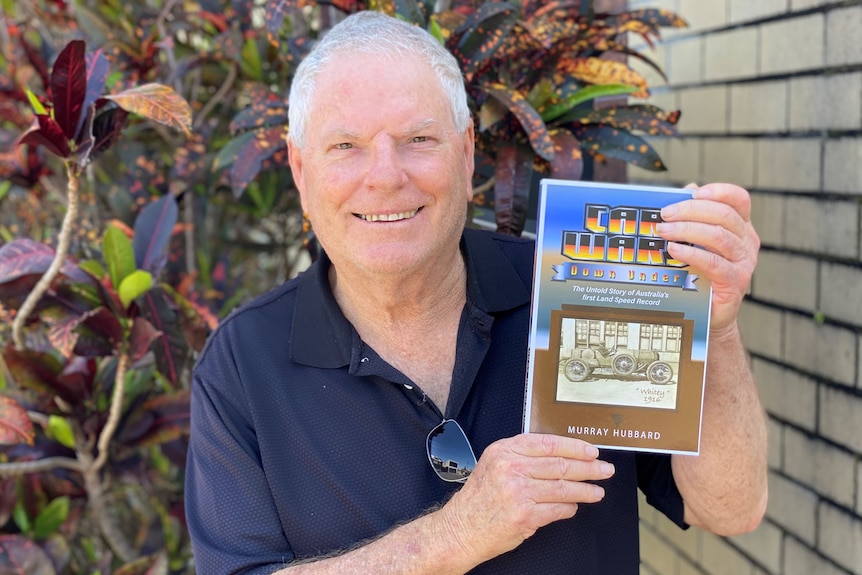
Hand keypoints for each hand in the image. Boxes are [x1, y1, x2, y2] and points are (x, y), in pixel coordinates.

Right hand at [435, 433, 613, 563]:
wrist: (461, 528)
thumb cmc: (479, 499)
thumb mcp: (494, 465)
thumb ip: (521, 456)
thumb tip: (560, 455)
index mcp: (504, 451)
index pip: (548, 443)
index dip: (574, 446)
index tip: (591, 451)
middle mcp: (510, 468)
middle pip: (560, 464)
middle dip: (588, 468)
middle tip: (604, 470)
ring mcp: (518, 492)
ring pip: (563, 487)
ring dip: (585, 490)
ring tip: (597, 491)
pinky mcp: (524, 516)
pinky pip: (557, 509)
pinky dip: (569, 509)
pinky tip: (574, 507)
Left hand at [658, 183, 759, 333]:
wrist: (708, 311)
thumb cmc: (700, 272)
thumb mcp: (696, 242)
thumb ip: (693, 217)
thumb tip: (686, 190)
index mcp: (740, 227)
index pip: (738, 200)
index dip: (719, 191)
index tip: (695, 192)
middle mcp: (746, 242)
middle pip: (724, 215)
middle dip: (691, 211)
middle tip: (665, 215)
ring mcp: (744, 262)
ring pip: (718, 237)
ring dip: (687, 230)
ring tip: (664, 231)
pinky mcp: (735, 281)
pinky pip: (714, 262)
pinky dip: (692, 253)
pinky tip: (674, 250)